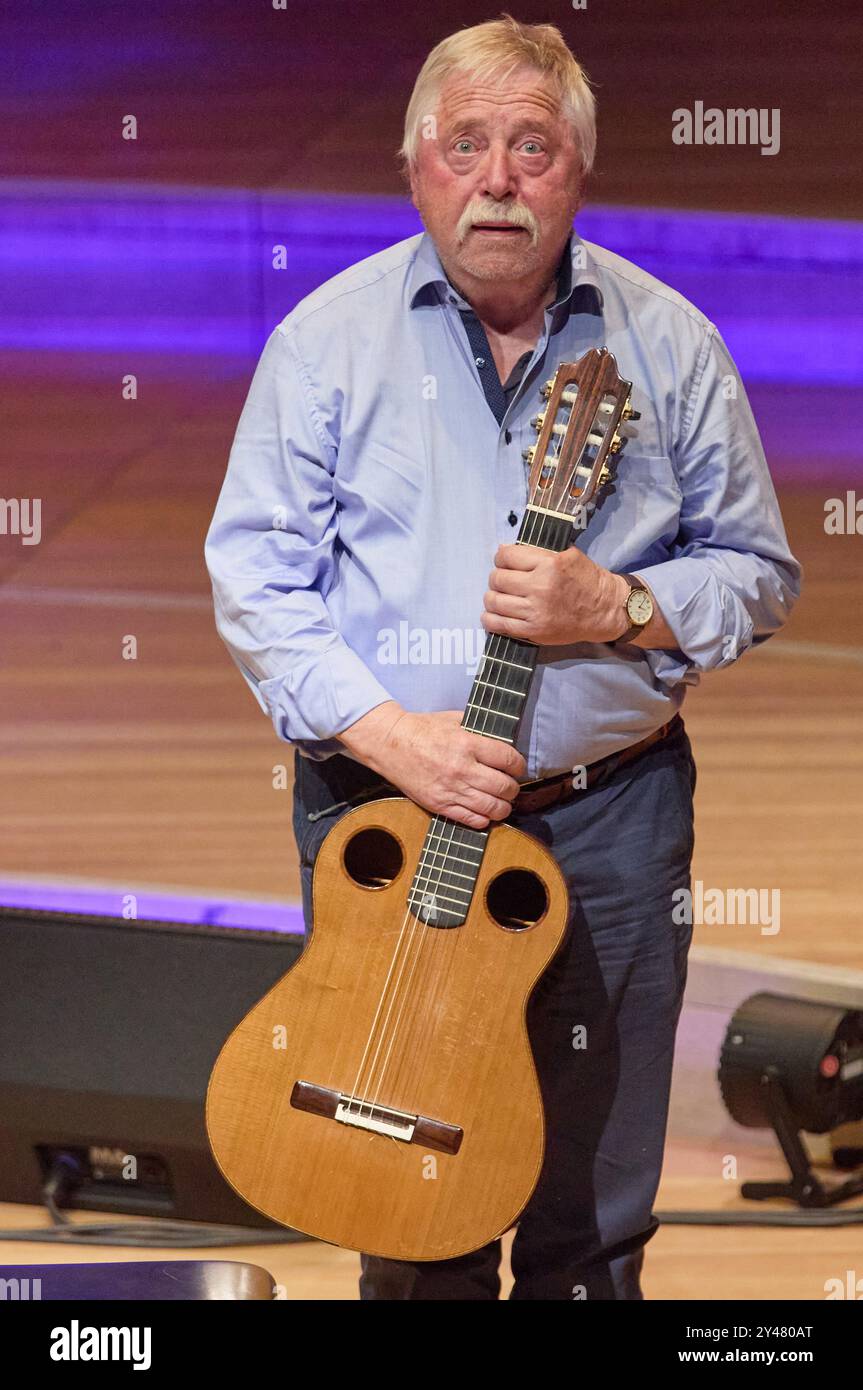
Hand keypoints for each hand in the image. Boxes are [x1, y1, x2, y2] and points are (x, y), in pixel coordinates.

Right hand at [338, 702, 525, 828]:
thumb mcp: (454, 720)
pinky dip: (484, 819)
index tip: (517, 767)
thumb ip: (479, 731)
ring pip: (492, 808)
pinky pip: (471, 819)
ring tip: (502, 802)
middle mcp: (462, 769)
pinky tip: (485, 813)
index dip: (519, 766)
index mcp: (468, 744)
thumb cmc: (422, 729)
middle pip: (505, 787)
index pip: (509, 760)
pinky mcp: (439, 804)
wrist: (390, 744)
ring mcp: (451, 790)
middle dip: (513, 789)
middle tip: (510, 786)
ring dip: (503, 807)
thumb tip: (502, 741)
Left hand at [481, 543, 629, 644]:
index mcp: (548, 564)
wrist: (605, 610)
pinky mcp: (534, 630)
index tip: (505, 563)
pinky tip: (493, 615)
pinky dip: (490, 619)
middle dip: (497, 578)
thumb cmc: (586, 580)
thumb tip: (502, 549)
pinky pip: (499, 624)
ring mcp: (535, 611)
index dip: (501, 558)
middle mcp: (540, 587)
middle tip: (504, 581)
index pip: (506, 556)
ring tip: (500, 597)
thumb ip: (535, 552)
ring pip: (494, 601)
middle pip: (497, 579)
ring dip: (492, 598)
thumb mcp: (567, 556)